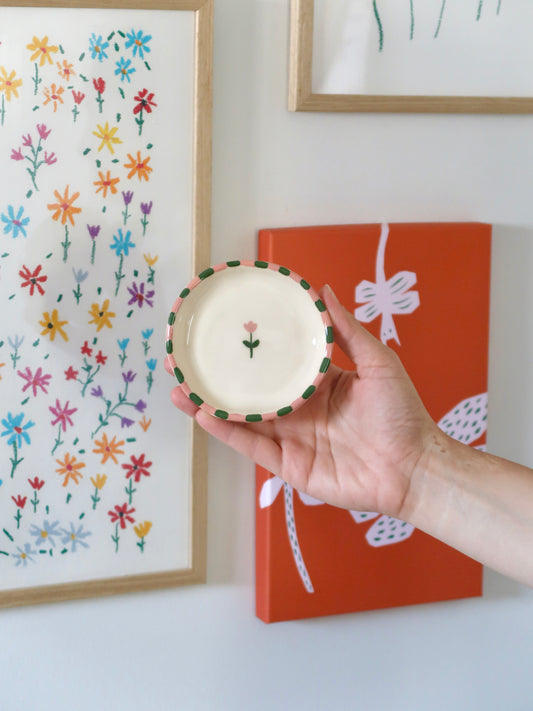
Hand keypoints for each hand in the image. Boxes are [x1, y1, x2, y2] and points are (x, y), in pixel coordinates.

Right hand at [167, 285, 437, 518]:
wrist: (414, 467)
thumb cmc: (402, 413)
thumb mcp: (378, 362)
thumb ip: (348, 331)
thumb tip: (324, 290)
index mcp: (319, 385)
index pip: (277, 365)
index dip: (252, 352)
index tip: (225, 333)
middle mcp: (300, 411)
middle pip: (251, 393)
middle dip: (219, 380)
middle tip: (188, 362)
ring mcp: (292, 440)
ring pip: (244, 420)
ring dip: (211, 406)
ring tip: (180, 388)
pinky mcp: (288, 466)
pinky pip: (253, 447)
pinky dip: (227, 433)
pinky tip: (204, 415)